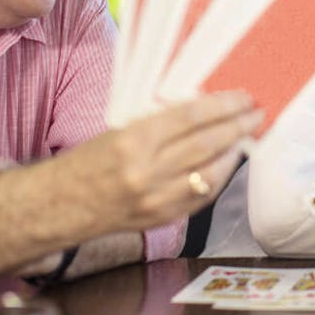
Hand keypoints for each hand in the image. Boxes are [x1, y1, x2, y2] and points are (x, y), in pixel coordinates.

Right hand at [61, 91, 260, 236]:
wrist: (56, 206)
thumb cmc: (87, 161)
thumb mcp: (118, 130)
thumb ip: (159, 122)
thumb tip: (203, 108)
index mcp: (132, 141)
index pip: (190, 117)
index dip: (222, 106)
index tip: (242, 97)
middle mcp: (146, 171)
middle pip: (206, 144)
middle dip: (238, 126)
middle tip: (257, 113)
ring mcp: (155, 199)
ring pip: (210, 172)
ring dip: (235, 152)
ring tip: (249, 136)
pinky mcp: (160, 218)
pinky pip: (201, 196)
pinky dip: (219, 177)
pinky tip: (228, 163)